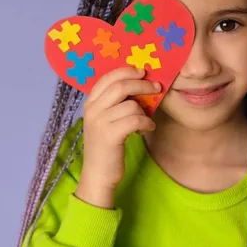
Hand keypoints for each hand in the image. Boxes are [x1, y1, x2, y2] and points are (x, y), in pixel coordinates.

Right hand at [76, 67, 159, 207]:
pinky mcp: (110, 135)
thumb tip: (139, 85)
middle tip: (156, 87)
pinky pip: (135, 120)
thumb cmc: (106, 146)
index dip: (127, 71)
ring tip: (146, 120)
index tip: (143, 72)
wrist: (98, 174)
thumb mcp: (105, 120)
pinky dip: (146, 123)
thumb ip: (115, 103)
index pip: (108, 77)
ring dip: (145, 111)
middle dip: (142, 84)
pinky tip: (147, 128)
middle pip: (121, 86)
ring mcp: (100, 122)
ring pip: (131, 104)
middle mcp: (92, 109)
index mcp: (90, 102)